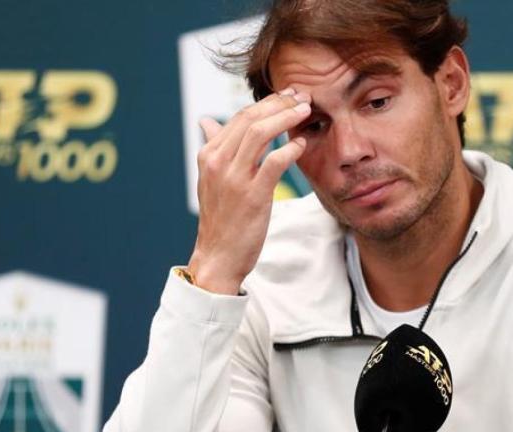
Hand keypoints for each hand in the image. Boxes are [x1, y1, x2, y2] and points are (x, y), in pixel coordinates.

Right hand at [187, 88, 311, 293]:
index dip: (266, 102)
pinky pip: (274, 162)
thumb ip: (213, 148)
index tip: (288, 95)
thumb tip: (206, 121)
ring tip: (306, 111)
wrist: (218, 256)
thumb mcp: (211, 180)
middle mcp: (218, 163)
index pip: (239, 117)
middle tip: (302, 96)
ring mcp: (234, 179)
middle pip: (250, 118)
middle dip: (279, 103)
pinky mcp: (252, 196)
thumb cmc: (221, 218)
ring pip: (260, 133)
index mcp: (208, 156)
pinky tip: (301, 144)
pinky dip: (290, 149)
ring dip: (286, 118)